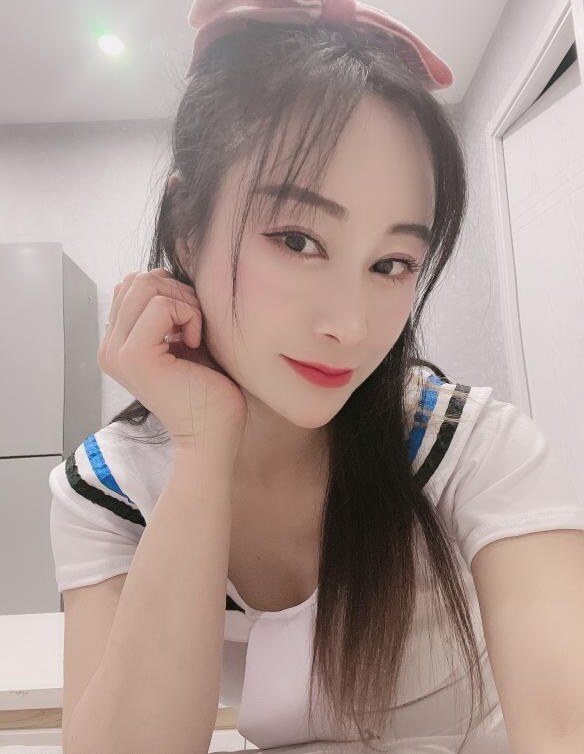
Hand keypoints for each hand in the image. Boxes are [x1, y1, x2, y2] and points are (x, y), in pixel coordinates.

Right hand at [97, 268, 246, 449]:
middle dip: (176, 292)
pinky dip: (187, 314)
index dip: (169, 291)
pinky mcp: (135, 356)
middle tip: (195, 325)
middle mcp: (110, 347)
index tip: (189, 323)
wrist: (212, 433)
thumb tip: (166, 274)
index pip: (133, 284)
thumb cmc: (207, 389)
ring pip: (146, 284)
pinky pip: (161, 305)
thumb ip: (166, 310)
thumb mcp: (182, 339)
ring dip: (183, 302)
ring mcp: (118, 352)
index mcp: (117, 343)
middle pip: (137, 278)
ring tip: (194, 333)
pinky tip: (194, 342)